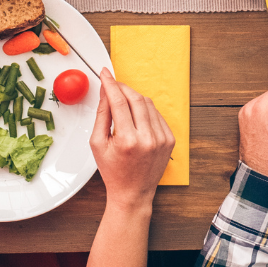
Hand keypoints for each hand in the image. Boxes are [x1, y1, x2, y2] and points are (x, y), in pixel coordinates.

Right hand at [90, 69, 176, 208]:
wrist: (132, 192)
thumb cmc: (113, 171)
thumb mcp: (98, 144)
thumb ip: (101, 115)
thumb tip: (105, 92)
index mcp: (127, 140)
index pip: (118, 102)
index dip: (110, 84)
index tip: (105, 74)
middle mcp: (148, 138)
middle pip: (135, 99)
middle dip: (122, 88)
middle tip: (113, 85)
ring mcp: (161, 139)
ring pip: (148, 104)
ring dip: (134, 97)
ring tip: (123, 102)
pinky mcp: (169, 139)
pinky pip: (157, 115)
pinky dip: (145, 110)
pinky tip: (136, 116)